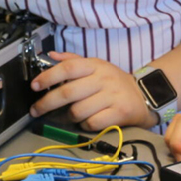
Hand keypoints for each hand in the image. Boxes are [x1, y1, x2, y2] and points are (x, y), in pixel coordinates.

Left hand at [29, 52, 150, 130]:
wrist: (146, 95)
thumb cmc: (114, 83)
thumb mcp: (97, 66)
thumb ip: (74, 60)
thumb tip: (51, 55)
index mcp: (95, 65)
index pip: (68, 67)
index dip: (48, 76)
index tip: (34, 86)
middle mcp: (103, 79)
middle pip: (68, 92)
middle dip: (47, 103)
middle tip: (36, 110)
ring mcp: (112, 96)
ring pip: (78, 111)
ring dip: (70, 117)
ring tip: (72, 115)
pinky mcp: (119, 113)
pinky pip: (92, 123)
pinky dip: (85, 125)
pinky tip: (88, 121)